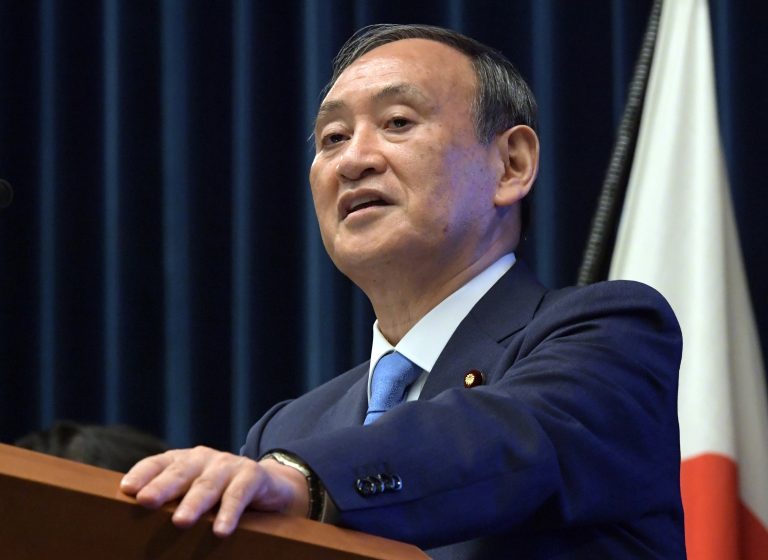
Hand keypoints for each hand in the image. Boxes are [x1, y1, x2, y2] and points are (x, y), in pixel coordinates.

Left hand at [120, 446, 308, 535]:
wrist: (271, 485)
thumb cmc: (221, 494)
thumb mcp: (194, 493)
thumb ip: (171, 501)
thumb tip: (129, 527)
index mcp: (184, 461)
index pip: (158, 463)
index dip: (143, 474)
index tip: (127, 489)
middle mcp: (203, 459)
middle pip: (180, 473)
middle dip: (162, 487)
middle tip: (146, 501)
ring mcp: (228, 465)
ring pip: (208, 485)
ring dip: (194, 503)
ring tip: (180, 522)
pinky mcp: (252, 475)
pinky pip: (239, 494)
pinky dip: (229, 512)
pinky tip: (221, 530)